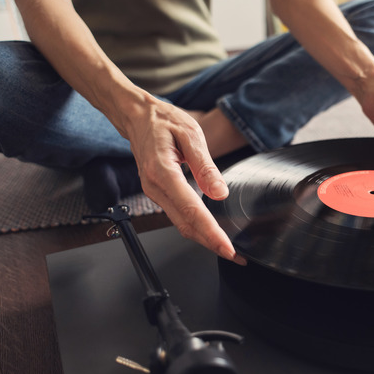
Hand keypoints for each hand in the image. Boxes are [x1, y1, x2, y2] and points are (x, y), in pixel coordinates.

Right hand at [122, 94, 245, 264]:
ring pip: (180, 223)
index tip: (227, 247)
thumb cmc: (163, 121)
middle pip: (185, 224)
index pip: (190, 209)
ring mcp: (154, 192)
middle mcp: (155, 187)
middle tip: (237, 255)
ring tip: (228, 247)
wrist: (137, 117)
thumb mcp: (190, 134)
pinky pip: (177, 215)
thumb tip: (219, 193)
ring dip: (204, 238)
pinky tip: (211, 230)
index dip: (210, 232)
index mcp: (162, 171)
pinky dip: (195, 227)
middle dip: (211, 243)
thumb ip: (205, 166)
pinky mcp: (158, 193)